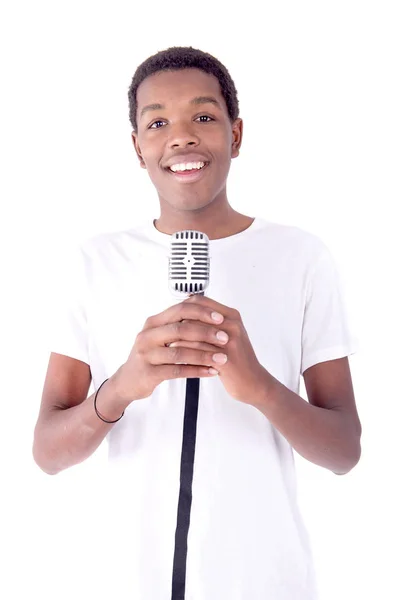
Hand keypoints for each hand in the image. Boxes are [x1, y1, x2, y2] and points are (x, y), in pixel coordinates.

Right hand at [113, 297, 232, 403]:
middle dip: (206, 333)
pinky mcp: (149, 373)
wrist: (129, 380)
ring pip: (180, 352)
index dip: (202, 313)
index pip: (180, 310)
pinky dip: (196, 371)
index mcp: (153, 322)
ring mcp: (146, 354)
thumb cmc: (151, 356)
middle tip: (226, 338)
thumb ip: (179, 324)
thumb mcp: (160, 336)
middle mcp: (147, 336)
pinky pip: (177, 371)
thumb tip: (208, 309)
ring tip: (222, 359)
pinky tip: (211, 371)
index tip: (221, 318)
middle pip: (180, 329)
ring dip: (204, 355)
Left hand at [167, 294, 266, 404]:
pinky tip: (175, 354)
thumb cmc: (236, 358)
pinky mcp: (226, 358)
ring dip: (177, 336)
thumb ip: (210, 322)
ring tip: (166, 341)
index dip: (183, 307)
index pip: (201, 302)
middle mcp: (232, 325)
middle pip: (196, 314)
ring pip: (195, 331)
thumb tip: (185, 311)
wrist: (253, 381)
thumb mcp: (227, 334)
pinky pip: (198, 350)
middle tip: (164, 328)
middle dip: (177, 321)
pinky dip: (184, 351)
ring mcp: (230, 341)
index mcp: (231, 316)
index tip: (171, 315)